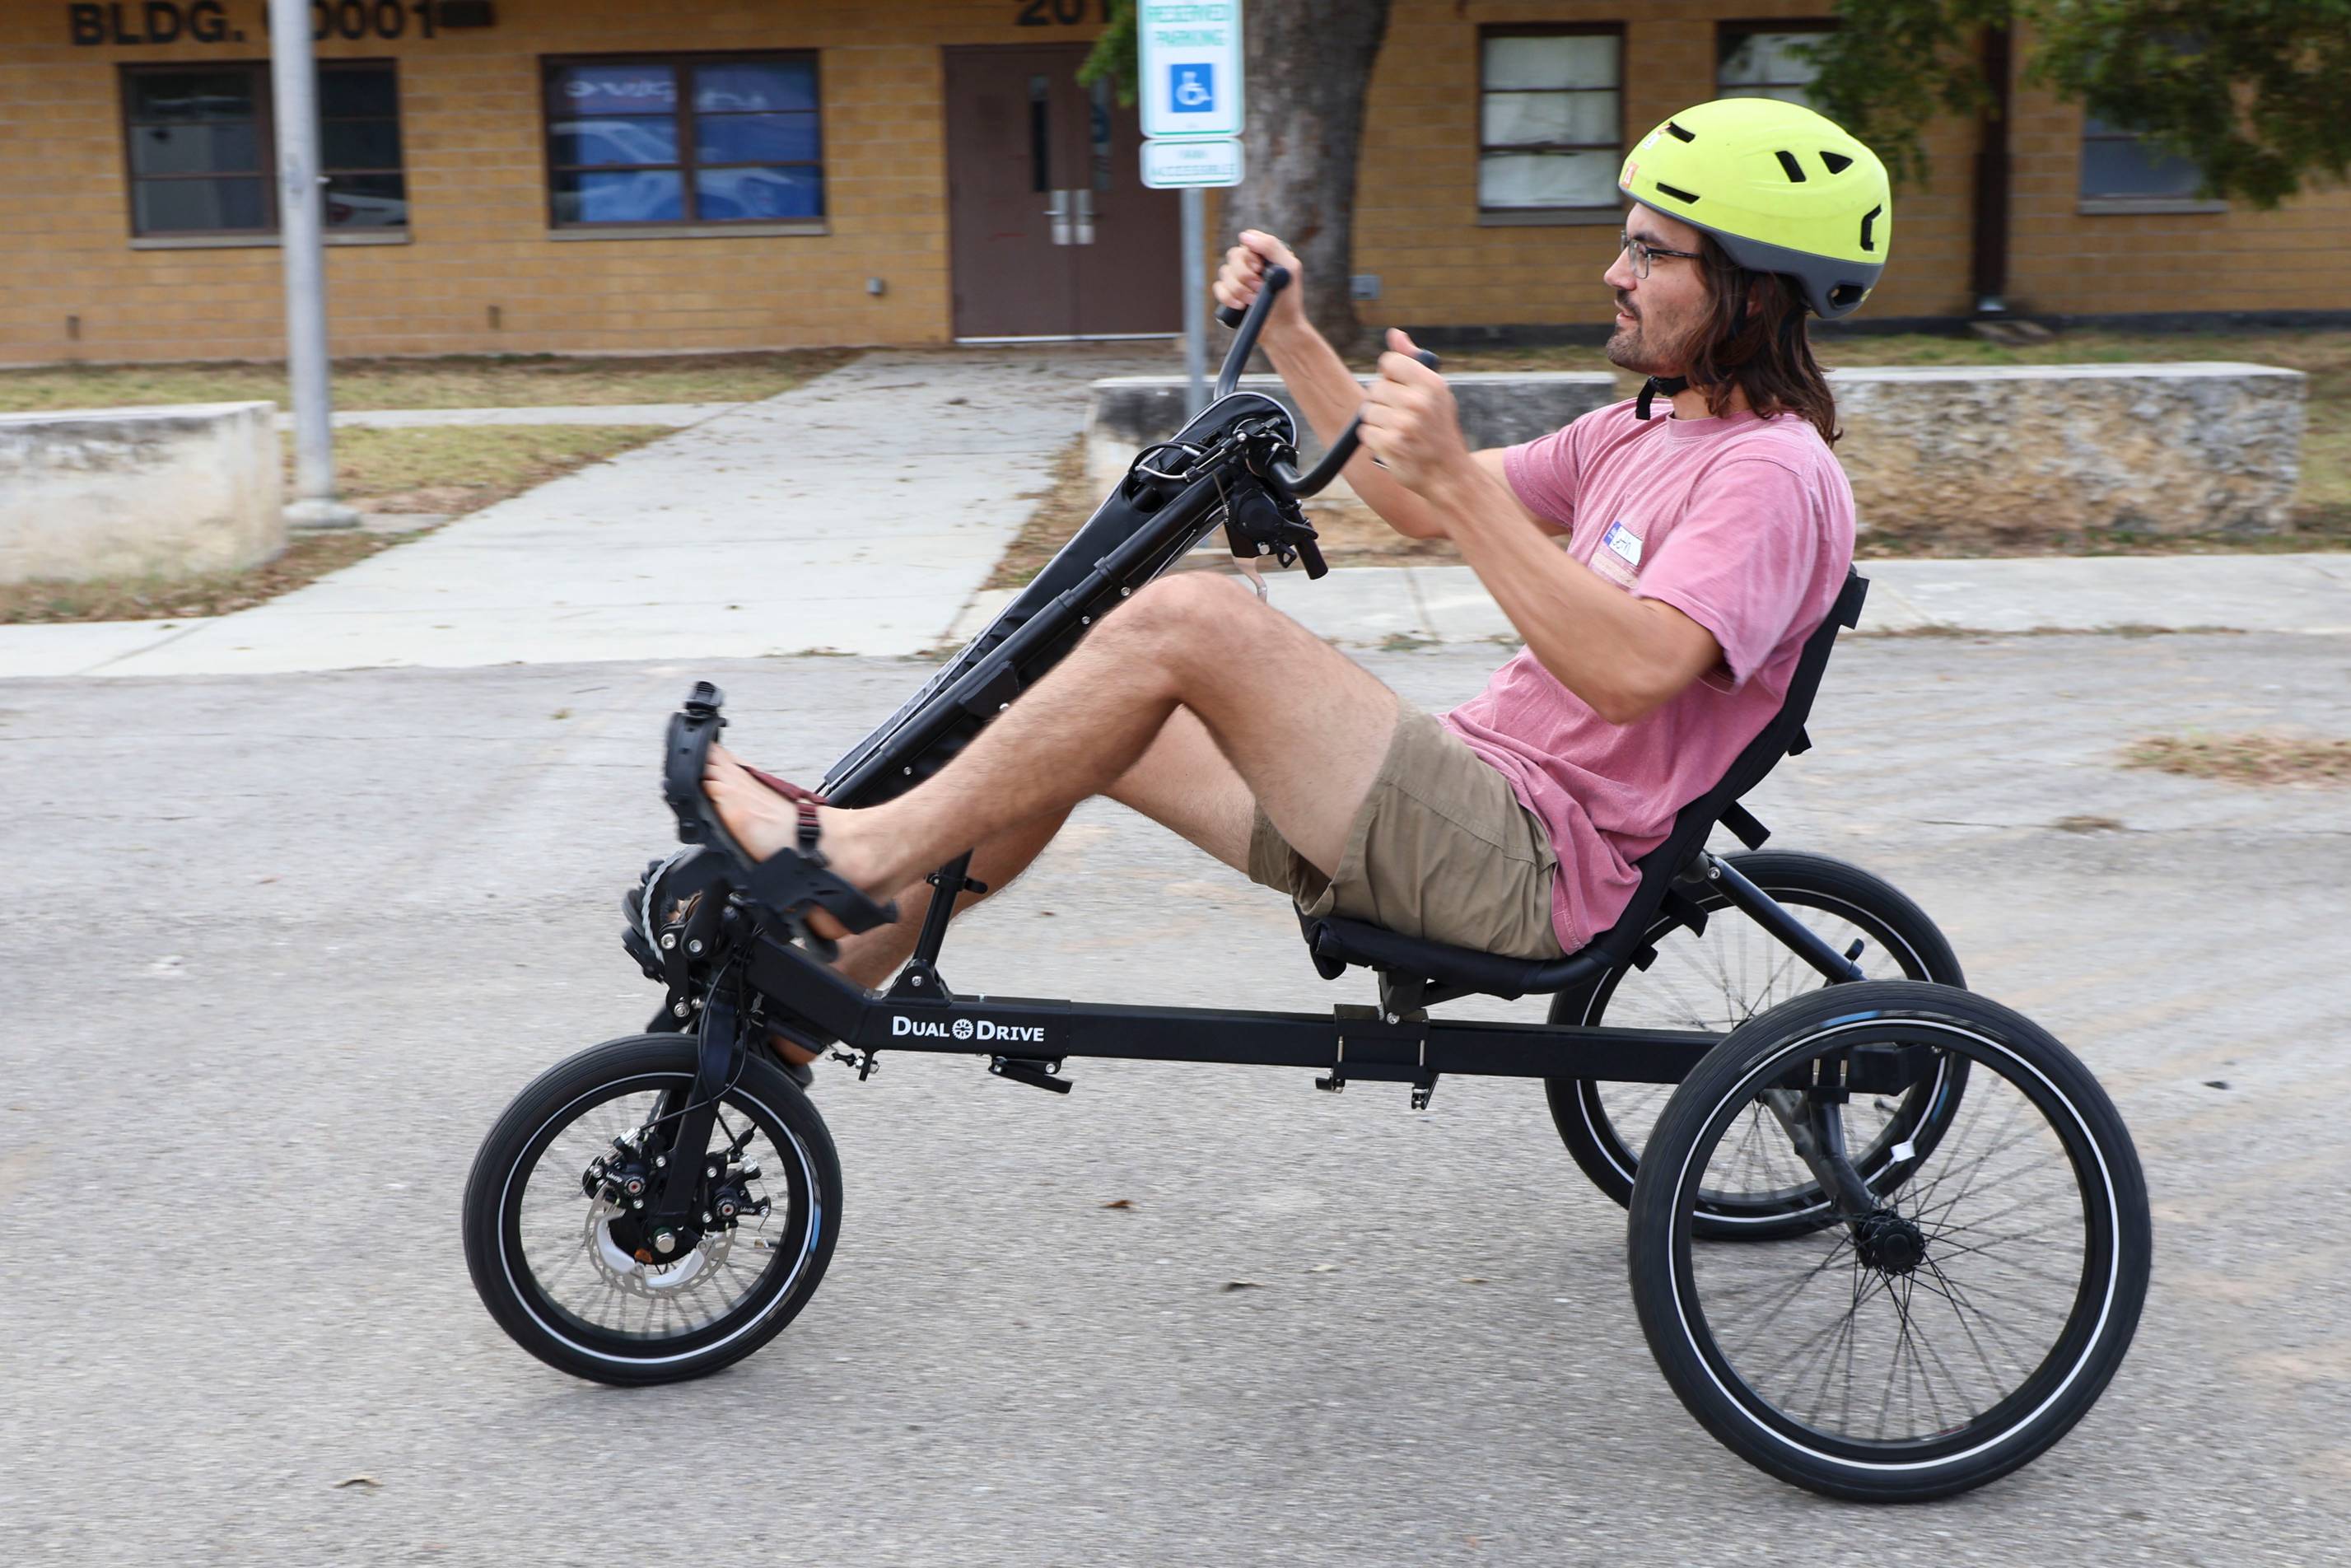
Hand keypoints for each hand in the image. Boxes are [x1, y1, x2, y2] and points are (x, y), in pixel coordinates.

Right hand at [1212, 230, 1307, 340]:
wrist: (1281, 330)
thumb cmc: (1288, 300)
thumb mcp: (1289, 268)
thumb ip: (1271, 246)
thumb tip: (1244, 236)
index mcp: (1266, 254)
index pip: (1248, 241)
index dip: (1250, 254)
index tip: (1259, 268)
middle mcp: (1251, 264)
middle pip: (1234, 256)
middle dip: (1245, 275)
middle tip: (1259, 288)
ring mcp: (1239, 279)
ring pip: (1224, 272)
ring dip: (1239, 289)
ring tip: (1253, 301)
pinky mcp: (1230, 294)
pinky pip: (1218, 288)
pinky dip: (1228, 297)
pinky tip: (1240, 306)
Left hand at [1358, 329, 1469, 495]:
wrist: (1449, 475)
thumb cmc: (1439, 430)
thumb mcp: (1434, 392)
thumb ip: (1412, 361)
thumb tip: (1393, 334)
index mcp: (1431, 384)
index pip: (1389, 362)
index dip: (1389, 375)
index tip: (1399, 388)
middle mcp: (1418, 402)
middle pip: (1375, 388)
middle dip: (1383, 403)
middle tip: (1403, 418)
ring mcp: (1404, 425)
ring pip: (1367, 411)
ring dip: (1377, 423)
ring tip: (1399, 432)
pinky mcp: (1390, 445)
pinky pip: (1365, 432)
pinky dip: (1374, 440)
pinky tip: (1393, 445)